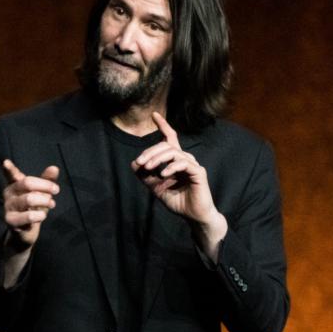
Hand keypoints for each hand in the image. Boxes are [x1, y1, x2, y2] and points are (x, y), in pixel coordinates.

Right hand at [2, 160, 59, 248]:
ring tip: (52, 204)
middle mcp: (9, 194)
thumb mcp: (41, 193)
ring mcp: (9, 207)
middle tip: (56, 190)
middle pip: (26, 183)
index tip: (6, 163)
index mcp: (15, 185)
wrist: (26, 232)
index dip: (9, 169)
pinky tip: (42, 215)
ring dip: (45, 200)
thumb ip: (47, 180)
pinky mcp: (11, 221)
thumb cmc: (33, 209)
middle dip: (45, 185)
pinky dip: (39, 215)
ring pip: (29, 199)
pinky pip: (27, 216)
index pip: (11, 175)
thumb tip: (54, 168)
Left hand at [132, 112, 226, 258]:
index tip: (154, 115)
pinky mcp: (198, 172)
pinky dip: (171, 167)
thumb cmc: (178, 202)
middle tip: (139, 163)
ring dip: (157, 158)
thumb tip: (134, 164)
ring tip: (148, 168)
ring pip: (173, 152)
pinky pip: (183, 163)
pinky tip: (163, 174)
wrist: (194, 216)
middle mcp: (185, 159)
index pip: (171, 139)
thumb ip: (146, 176)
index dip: (163, 126)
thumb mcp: (156, 188)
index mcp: (176, 161)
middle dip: (150, 151)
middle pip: (166, 145)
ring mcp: (193, 165)